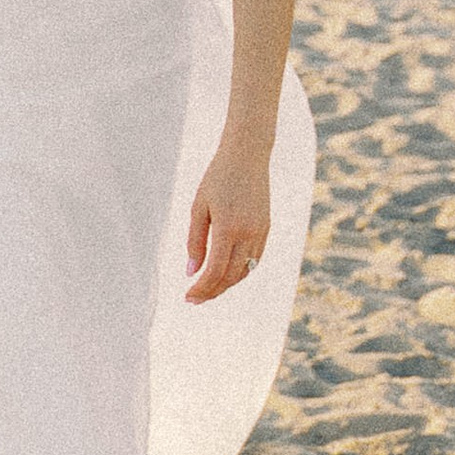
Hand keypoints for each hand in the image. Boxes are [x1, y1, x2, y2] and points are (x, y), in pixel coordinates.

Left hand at [184, 134, 270, 303]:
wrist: (247, 156)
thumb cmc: (217, 178)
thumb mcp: (199, 207)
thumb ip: (195, 241)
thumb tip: (191, 272)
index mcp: (228, 228)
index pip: (215, 270)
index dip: (201, 288)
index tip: (187, 297)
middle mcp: (248, 233)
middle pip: (231, 276)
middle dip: (212, 291)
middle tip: (194, 299)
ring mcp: (260, 232)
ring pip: (245, 271)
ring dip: (226, 284)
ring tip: (208, 289)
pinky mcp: (266, 228)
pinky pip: (254, 259)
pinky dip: (240, 271)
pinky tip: (225, 273)